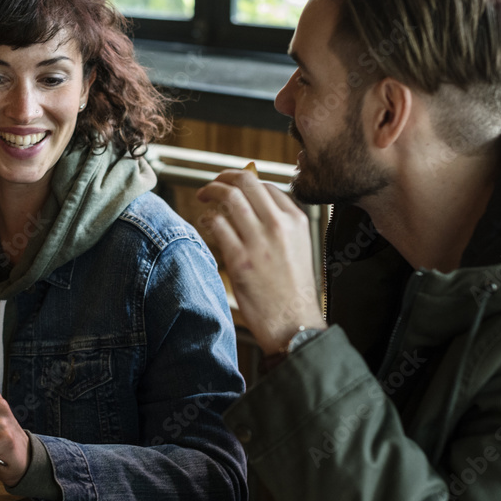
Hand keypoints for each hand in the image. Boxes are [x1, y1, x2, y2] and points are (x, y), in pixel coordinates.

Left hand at [197, 169, 325, 353]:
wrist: (293, 322)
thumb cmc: (292, 289)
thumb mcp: (298, 247)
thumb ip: (280, 224)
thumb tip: (253, 203)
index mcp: (295, 220)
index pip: (265, 185)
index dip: (244, 181)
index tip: (231, 186)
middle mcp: (279, 226)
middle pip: (246, 182)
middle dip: (223, 177)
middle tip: (212, 184)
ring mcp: (259, 242)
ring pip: (229, 198)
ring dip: (210, 192)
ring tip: (202, 197)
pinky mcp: (240, 260)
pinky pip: (216, 225)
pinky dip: (206, 219)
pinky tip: (204, 223)